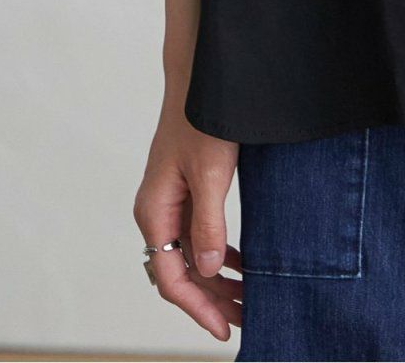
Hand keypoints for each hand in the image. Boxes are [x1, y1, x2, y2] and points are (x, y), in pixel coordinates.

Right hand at [134, 100, 243, 341]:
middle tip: (247, 319)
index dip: (198, 307)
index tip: (224, 328)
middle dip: (212, 299)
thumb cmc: (203, 119)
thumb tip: (210, 270)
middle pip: (180, 272)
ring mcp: (169, 202)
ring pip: (190, 256)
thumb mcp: (211, 174)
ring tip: (249, 299)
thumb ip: (208, 224)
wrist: (201, 76)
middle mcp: (157, 212)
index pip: (171, 278)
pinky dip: (219, 254)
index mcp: (155, 211)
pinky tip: (242, 265)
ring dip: (217, 280)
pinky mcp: (184, 191)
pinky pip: (197, 236)